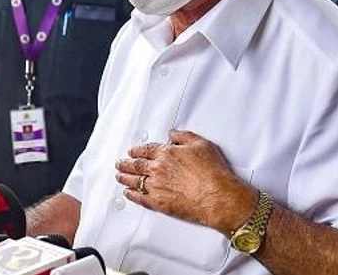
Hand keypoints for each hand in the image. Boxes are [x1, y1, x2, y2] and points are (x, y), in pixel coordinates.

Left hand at [115, 130, 257, 234]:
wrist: (218, 197)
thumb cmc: (213, 173)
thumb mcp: (201, 145)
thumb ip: (184, 137)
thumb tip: (173, 134)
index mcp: (167, 153)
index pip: (147, 149)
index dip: (137, 150)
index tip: (132, 151)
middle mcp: (158, 168)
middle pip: (136, 164)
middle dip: (126, 163)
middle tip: (120, 163)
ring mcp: (156, 186)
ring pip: (134, 180)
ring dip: (124, 177)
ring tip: (119, 176)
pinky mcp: (158, 202)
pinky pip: (139, 197)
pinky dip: (131, 195)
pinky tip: (128, 193)